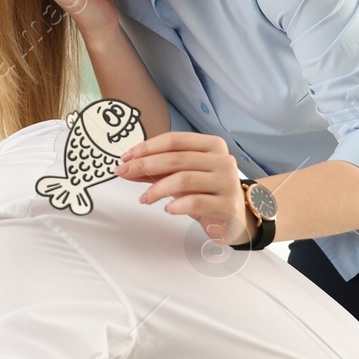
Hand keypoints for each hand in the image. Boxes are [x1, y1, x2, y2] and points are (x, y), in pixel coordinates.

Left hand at [116, 132, 251, 243]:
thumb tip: (126, 166)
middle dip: (145, 165)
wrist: (234, 219)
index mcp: (212, 145)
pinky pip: (196, 202)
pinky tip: (167, 209)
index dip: (147, 147)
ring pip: (185, 179)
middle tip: (123, 172)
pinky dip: (177, 205)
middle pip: (177, 158)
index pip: (175, 140)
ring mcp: (227, 182)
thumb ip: (157, 170)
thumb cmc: (205, 193)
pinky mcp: (228, 205)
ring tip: (144, 198)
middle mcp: (223, 160)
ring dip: (157, 189)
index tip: (126, 157)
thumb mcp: (181, 177)